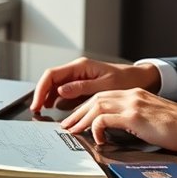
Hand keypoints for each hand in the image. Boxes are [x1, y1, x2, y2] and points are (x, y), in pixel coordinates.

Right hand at [30, 57, 160, 111]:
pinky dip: (57, 100)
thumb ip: (82, 88)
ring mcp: (78, 77)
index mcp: (81, 66)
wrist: (140, 79)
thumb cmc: (126, 80)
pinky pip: (64, 92)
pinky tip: (55, 109)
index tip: (37, 104)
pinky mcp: (82, 86)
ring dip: (47, 98)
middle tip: (36, 111)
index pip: (52, 75)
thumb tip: (61, 91)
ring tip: (42, 111)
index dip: (41, 89)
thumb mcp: (105, 85)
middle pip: (51, 80)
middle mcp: (77, 70)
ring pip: (55, 86)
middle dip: (41, 95)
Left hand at [61, 88, 176, 154]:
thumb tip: (117, 129)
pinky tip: (99, 139)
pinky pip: (105, 119)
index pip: (103, 96)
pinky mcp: (134, 116)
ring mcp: (132, 104)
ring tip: (74, 132)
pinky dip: (97, 128)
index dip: (87, 107)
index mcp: (135, 94)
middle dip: (78, 112)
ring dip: (82, 119)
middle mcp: (131, 94)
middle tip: (67, 125)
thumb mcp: (151, 117)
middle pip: (96, 98)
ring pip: (97, 106)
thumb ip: (134, 118)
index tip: (77, 119)